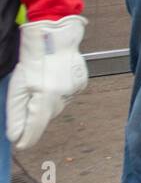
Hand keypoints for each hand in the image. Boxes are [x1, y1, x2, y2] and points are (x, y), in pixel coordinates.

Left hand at [6, 16, 88, 149]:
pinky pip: (66, 96)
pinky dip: (59, 93)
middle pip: (46, 116)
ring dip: (48, 101)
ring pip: (57, 106)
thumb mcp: (17, 87)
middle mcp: (63, 96)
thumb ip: (16, 114)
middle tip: (30, 95)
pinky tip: (54, 79)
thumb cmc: (34, 59)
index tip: (21, 145)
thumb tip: (15, 136)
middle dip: (36, 112)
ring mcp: (75, 90)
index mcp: (45, 97)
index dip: (27, 138)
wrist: (55, 37)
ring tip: (43, 83)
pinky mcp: (81, 83)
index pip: (36, 127)